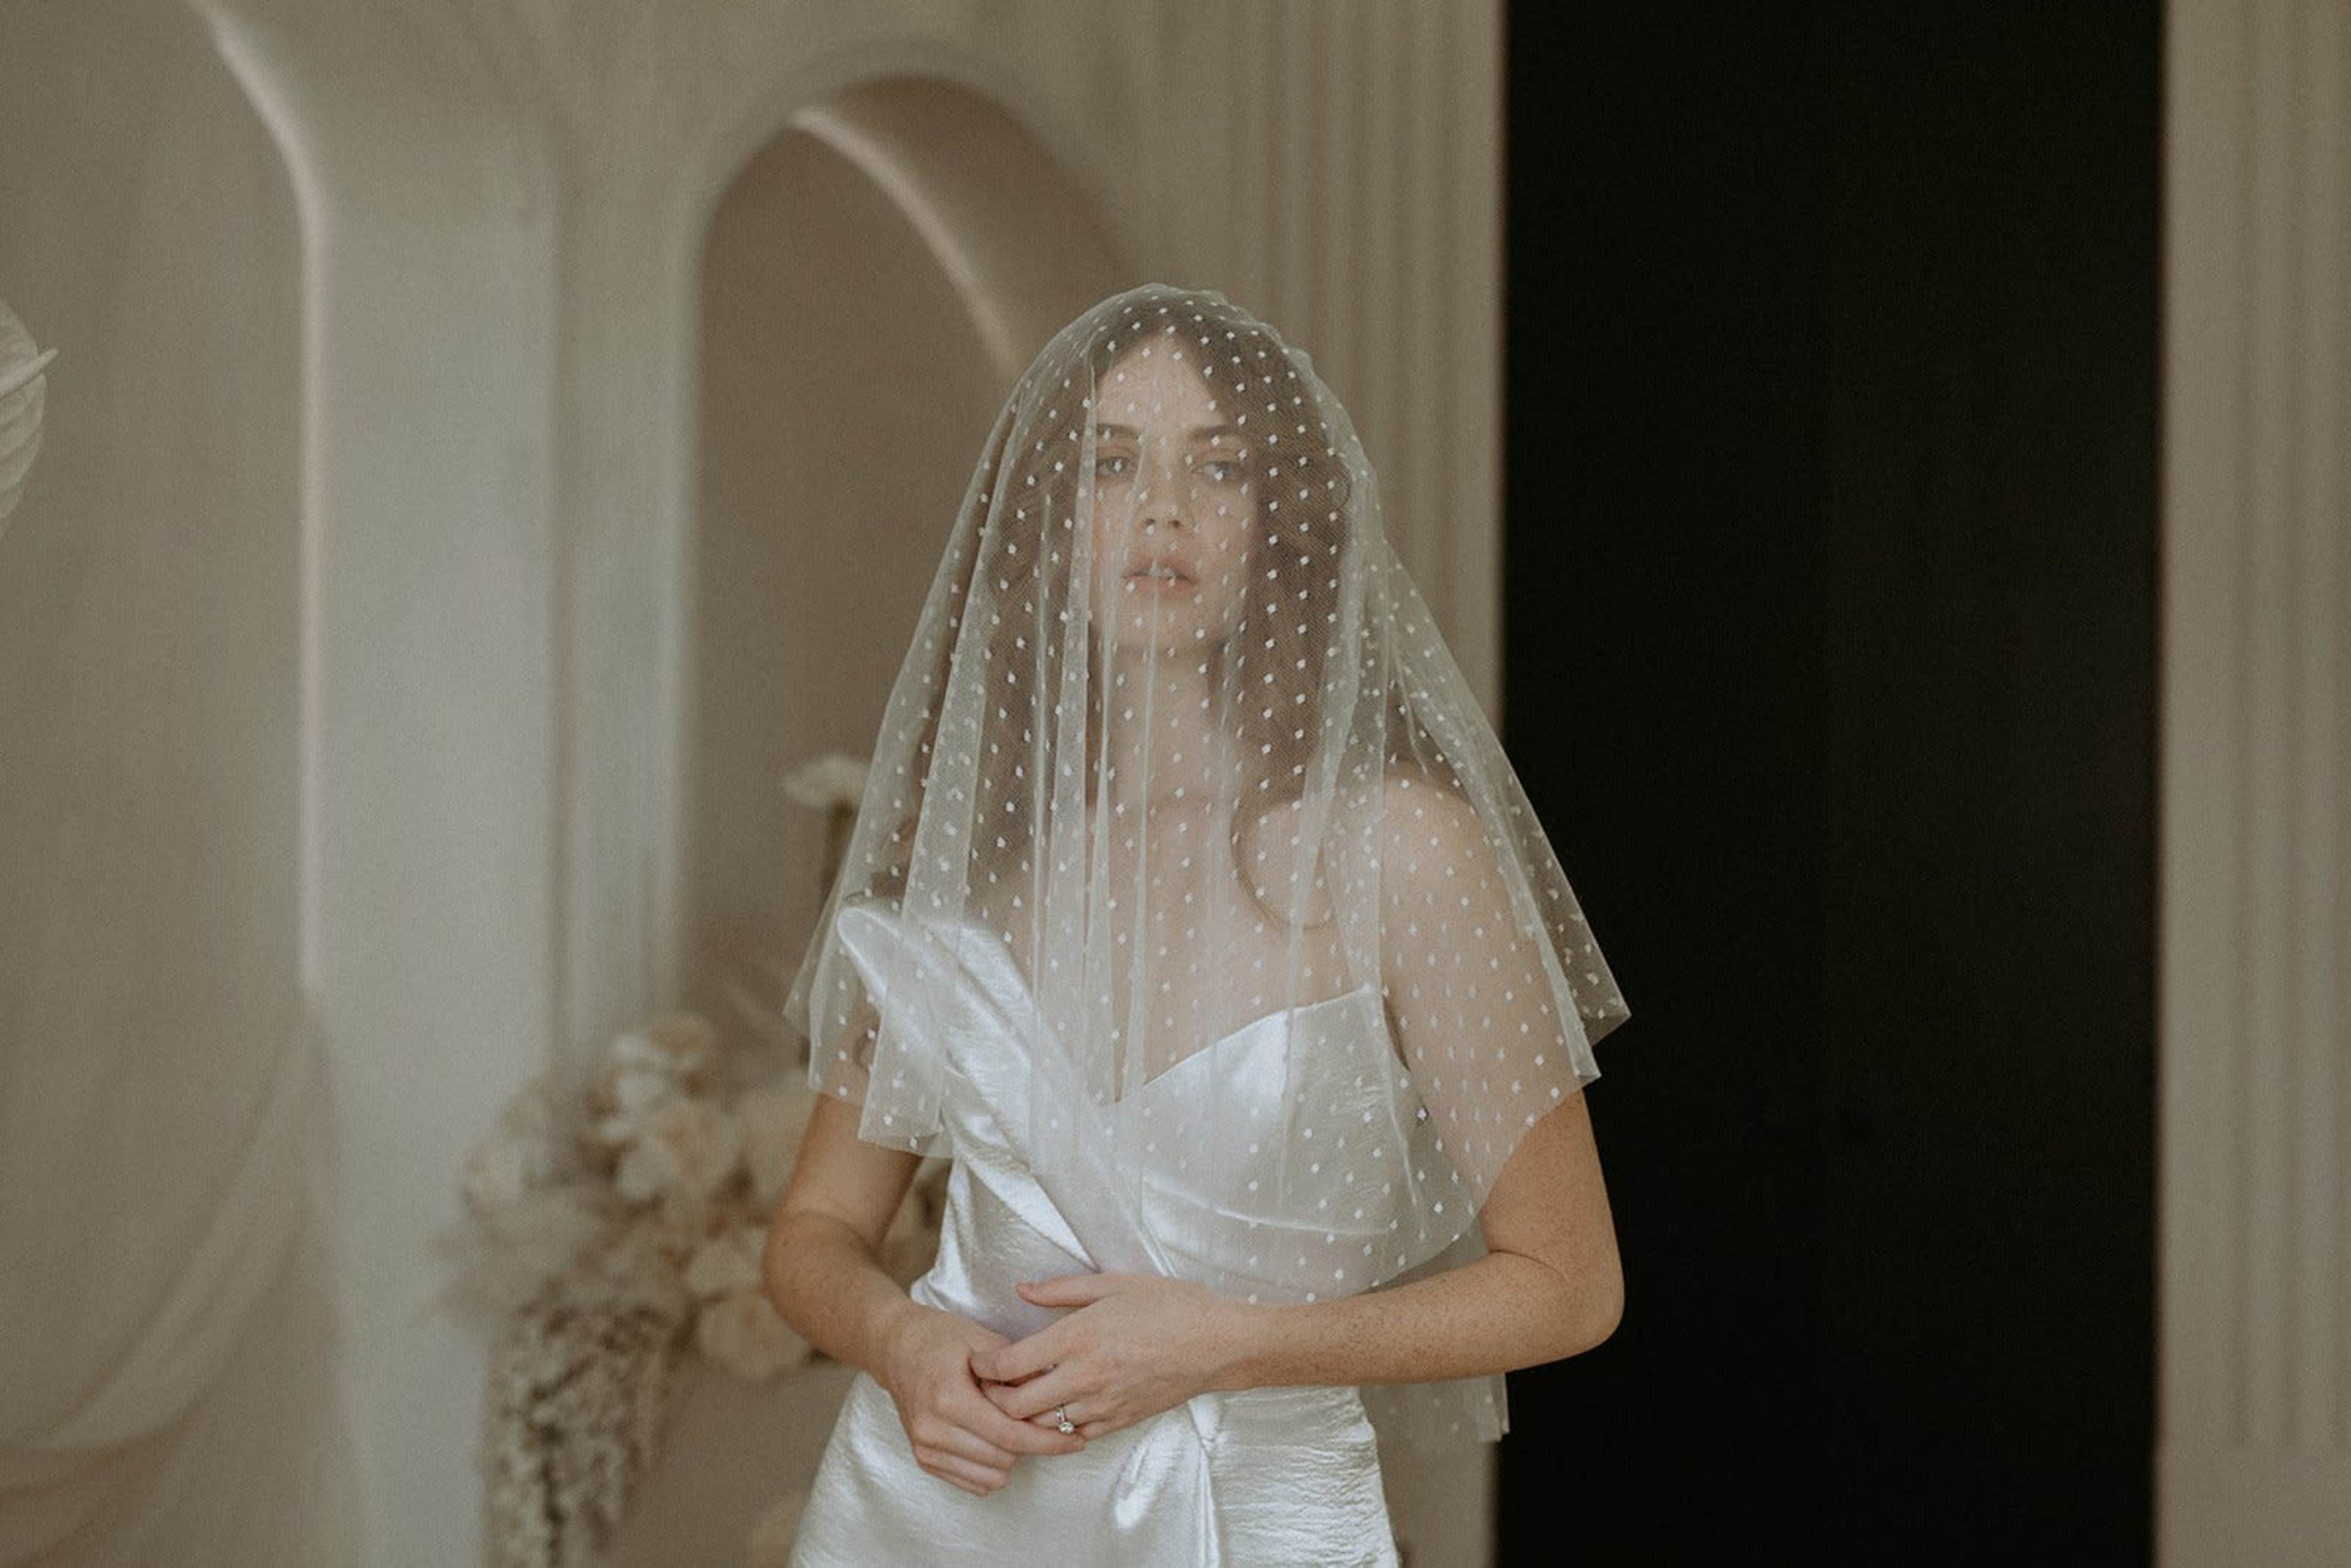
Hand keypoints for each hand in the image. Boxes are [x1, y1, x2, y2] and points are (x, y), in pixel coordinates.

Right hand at [877, 1301, 1087, 1495]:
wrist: (894, 1348)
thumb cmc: (940, 1338)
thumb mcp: (981, 1339)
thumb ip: (1017, 1369)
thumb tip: (1056, 1390)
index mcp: (949, 1398)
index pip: (1009, 1435)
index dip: (1048, 1441)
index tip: (1075, 1439)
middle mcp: (934, 1429)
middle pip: (1004, 1458)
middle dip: (1030, 1443)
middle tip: (1042, 1421)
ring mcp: (926, 1448)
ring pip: (991, 1476)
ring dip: (1011, 1455)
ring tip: (1010, 1424)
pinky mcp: (924, 1459)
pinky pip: (973, 1483)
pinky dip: (992, 1467)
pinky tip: (994, 1439)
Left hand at [968, 1273, 1254, 1439]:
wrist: (1218, 1344)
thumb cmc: (1170, 1306)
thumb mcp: (1114, 1284)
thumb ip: (1061, 1290)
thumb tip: (1022, 1290)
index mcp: (1078, 1337)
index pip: (1009, 1365)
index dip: (982, 1367)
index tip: (976, 1360)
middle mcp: (1085, 1376)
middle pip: (1015, 1406)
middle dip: (993, 1399)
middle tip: (989, 1385)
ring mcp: (1103, 1404)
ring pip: (1042, 1426)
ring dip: (1025, 1415)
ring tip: (1021, 1396)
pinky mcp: (1120, 1422)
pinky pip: (1075, 1435)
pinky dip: (1059, 1426)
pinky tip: (1060, 1407)